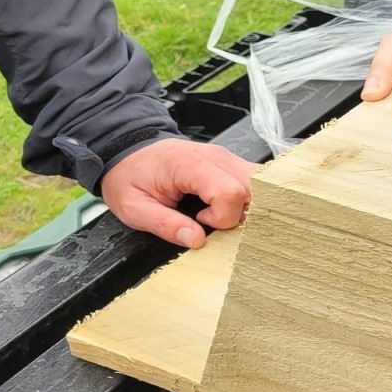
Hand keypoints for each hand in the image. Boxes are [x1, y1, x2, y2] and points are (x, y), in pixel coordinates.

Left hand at [100, 138, 254, 249]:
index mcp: (189, 164)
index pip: (230, 193)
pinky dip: (251, 200)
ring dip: (250, 207)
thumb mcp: (133, 207)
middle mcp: (216, 157)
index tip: (200, 220)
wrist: (130, 150)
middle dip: (241, 215)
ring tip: (224, 214)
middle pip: (254, 189)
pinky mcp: (232, 163)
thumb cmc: (131, 177)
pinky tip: (231, 207)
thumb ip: (165, 225)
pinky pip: (256, 182)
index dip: (222, 217)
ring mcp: (227, 158)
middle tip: (213, 219)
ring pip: (262, 185)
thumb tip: (197, 241)